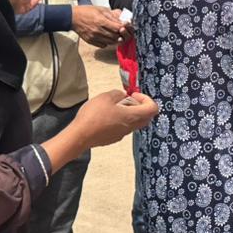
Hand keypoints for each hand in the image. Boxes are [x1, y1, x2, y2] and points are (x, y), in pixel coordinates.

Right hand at [44, 90, 158, 168]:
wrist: (80, 136)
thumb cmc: (94, 116)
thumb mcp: (106, 97)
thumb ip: (118, 94)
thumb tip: (122, 96)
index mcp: (132, 116)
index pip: (153, 109)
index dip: (146, 99)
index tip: (134, 95)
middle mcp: (130, 128)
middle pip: (146, 117)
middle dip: (139, 106)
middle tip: (127, 100)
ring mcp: (122, 134)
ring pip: (134, 123)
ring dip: (129, 113)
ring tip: (114, 106)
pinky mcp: (113, 138)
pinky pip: (123, 128)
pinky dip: (120, 120)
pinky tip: (106, 116)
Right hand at [73, 5, 125, 47]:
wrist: (73, 18)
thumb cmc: (87, 12)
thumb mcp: (101, 9)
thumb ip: (112, 15)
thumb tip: (122, 20)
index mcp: (101, 21)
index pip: (118, 28)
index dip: (124, 28)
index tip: (125, 26)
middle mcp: (98, 31)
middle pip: (116, 36)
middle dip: (121, 34)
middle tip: (122, 31)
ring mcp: (94, 37)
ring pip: (111, 42)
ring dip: (115, 39)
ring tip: (115, 34)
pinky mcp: (91, 41)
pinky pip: (104, 45)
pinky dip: (108, 42)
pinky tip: (107, 37)